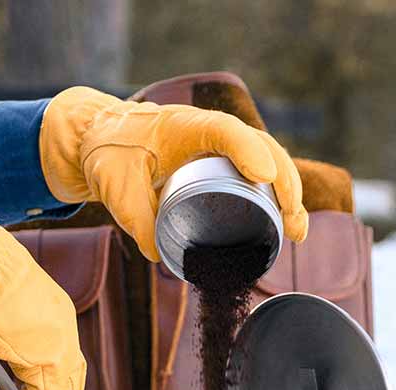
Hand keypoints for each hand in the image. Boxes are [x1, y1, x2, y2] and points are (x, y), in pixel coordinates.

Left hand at [40, 86, 307, 260]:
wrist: (98, 138)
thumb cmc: (107, 153)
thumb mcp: (114, 186)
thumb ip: (134, 218)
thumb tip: (159, 256)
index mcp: (183, 126)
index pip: (224, 129)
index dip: (247, 149)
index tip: (263, 176)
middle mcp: (208, 132)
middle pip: (260, 145)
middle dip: (284, 180)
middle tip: (292, 218)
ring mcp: (217, 147)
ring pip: (266, 160)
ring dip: (287, 193)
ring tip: (297, 231)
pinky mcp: (219, 164)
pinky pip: (254, 175)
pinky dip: (273, 198)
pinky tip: (285, 226)